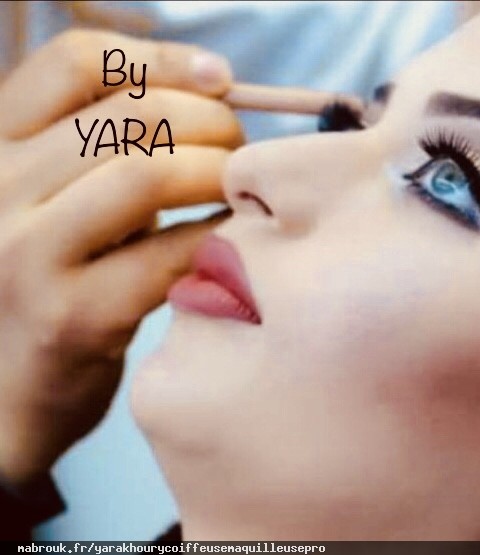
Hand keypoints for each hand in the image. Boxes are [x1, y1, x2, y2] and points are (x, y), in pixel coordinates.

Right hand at [0, 30, 242, 485]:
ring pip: (149, 175)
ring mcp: (26, 255)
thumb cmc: (53, 281)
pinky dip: (216, 238)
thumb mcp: (60, 198)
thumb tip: (211, 88)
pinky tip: (232, 239)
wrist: (6, 390)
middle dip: (211, 123)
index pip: (76, 63)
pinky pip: (168, 255)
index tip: (219, 78)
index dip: (163, 61)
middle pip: (130, 118)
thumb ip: (110, 148)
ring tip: (237, 191)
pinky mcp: (70, 318)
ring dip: (217, 174)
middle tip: (240, 147)